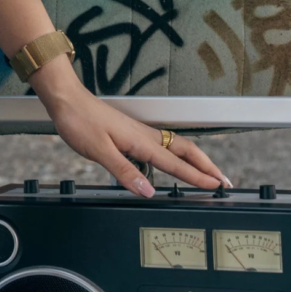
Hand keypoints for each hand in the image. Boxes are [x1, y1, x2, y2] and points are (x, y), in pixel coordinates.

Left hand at [31, 60, 230, 197]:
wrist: (67, 100)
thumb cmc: (80, 121)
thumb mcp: (99, 151)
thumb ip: (125, 171)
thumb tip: (148, 191)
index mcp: (141, 142)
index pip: (176, 164)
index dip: (197, 177)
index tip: (215, 186)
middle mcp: (146, 136)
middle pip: (186, 151)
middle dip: (207, 166)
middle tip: (224, 181)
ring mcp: (141, 133)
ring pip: (177, 147)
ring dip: (196, 160)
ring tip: (208, 173)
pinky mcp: (132, 133)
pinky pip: (164, 146)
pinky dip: (178, 155)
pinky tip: (175, 162)